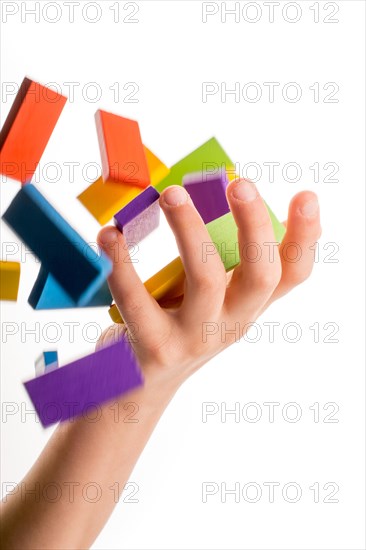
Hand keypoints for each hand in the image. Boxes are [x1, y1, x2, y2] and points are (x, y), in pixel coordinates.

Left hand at [97, 179, 320, 390]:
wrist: (140, 386)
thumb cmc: (176, 326)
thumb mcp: (209, 299)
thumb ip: (220, 261)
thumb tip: (218, 196)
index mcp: (247, 304)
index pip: (292, 274)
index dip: (306, 237)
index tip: (307, 196)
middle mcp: (231, 322)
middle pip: (261, 275)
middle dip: (255, 226)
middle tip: (239, 184)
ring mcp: (196, 338)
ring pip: (206, 279)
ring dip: (189, 229)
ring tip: (170, 194)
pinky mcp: (156, 348)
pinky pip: (137, 299)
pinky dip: (122, 262)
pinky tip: (110, 235)